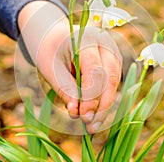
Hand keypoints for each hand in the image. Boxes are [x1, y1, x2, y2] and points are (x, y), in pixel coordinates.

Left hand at [18, 1, 121, 133]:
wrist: (55, 37)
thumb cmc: (50, 50)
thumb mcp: (50, 68)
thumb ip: (64, 89)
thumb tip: (76, 113)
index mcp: (86, 38)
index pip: (95, 70)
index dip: (91, 96)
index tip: (82, 116)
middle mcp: (105, 43)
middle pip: (110, 78)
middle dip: (101, 104)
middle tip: (89, 126)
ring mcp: (111, 52)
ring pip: (114, 83)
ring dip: (104, 105)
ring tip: (92, 125)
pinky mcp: (113, 63)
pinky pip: (112, 84)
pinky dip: (104, 99)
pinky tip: (95, 114)